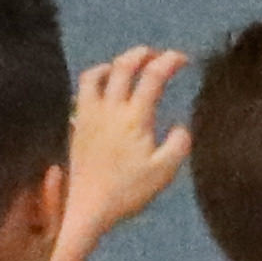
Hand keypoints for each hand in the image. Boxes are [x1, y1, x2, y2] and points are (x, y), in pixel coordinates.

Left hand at [62, 48, 193, 244]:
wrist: (88, 207)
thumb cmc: (128, 192)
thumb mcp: (164, 172)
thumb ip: (179, 144)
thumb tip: (181, 125)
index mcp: (135, 117)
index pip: (153, 76)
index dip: (170, 61)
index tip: (184, 59)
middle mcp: (111, 107)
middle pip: (125, 65)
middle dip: (144, 54)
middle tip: (157, 55)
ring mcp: (90, 112)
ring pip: (99, 72)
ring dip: (117, 63)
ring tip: (129, 67)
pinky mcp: (77, 122)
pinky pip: (84, 89)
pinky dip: (96, 78)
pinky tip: (103, 86)